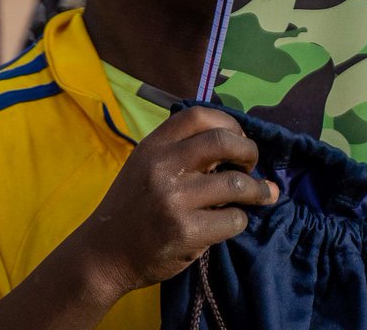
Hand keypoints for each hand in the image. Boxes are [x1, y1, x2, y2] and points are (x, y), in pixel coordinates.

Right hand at [75, 107, 277, 297]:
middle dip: (250, 152)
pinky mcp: (186, 230)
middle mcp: (162, 165)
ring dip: (257, 190)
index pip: (199, 116)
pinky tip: (228, 222)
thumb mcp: (145, 167)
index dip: (229, 124)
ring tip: (259, 195)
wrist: (107, 250)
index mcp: (152, 146)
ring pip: (237, 184)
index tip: (237, 139)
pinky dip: (239, 220)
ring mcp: (174, 198)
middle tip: (251, 167)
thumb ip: (178, 152)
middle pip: (224, 141)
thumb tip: (234, 146)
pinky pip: (234, 219)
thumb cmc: (132, 206)